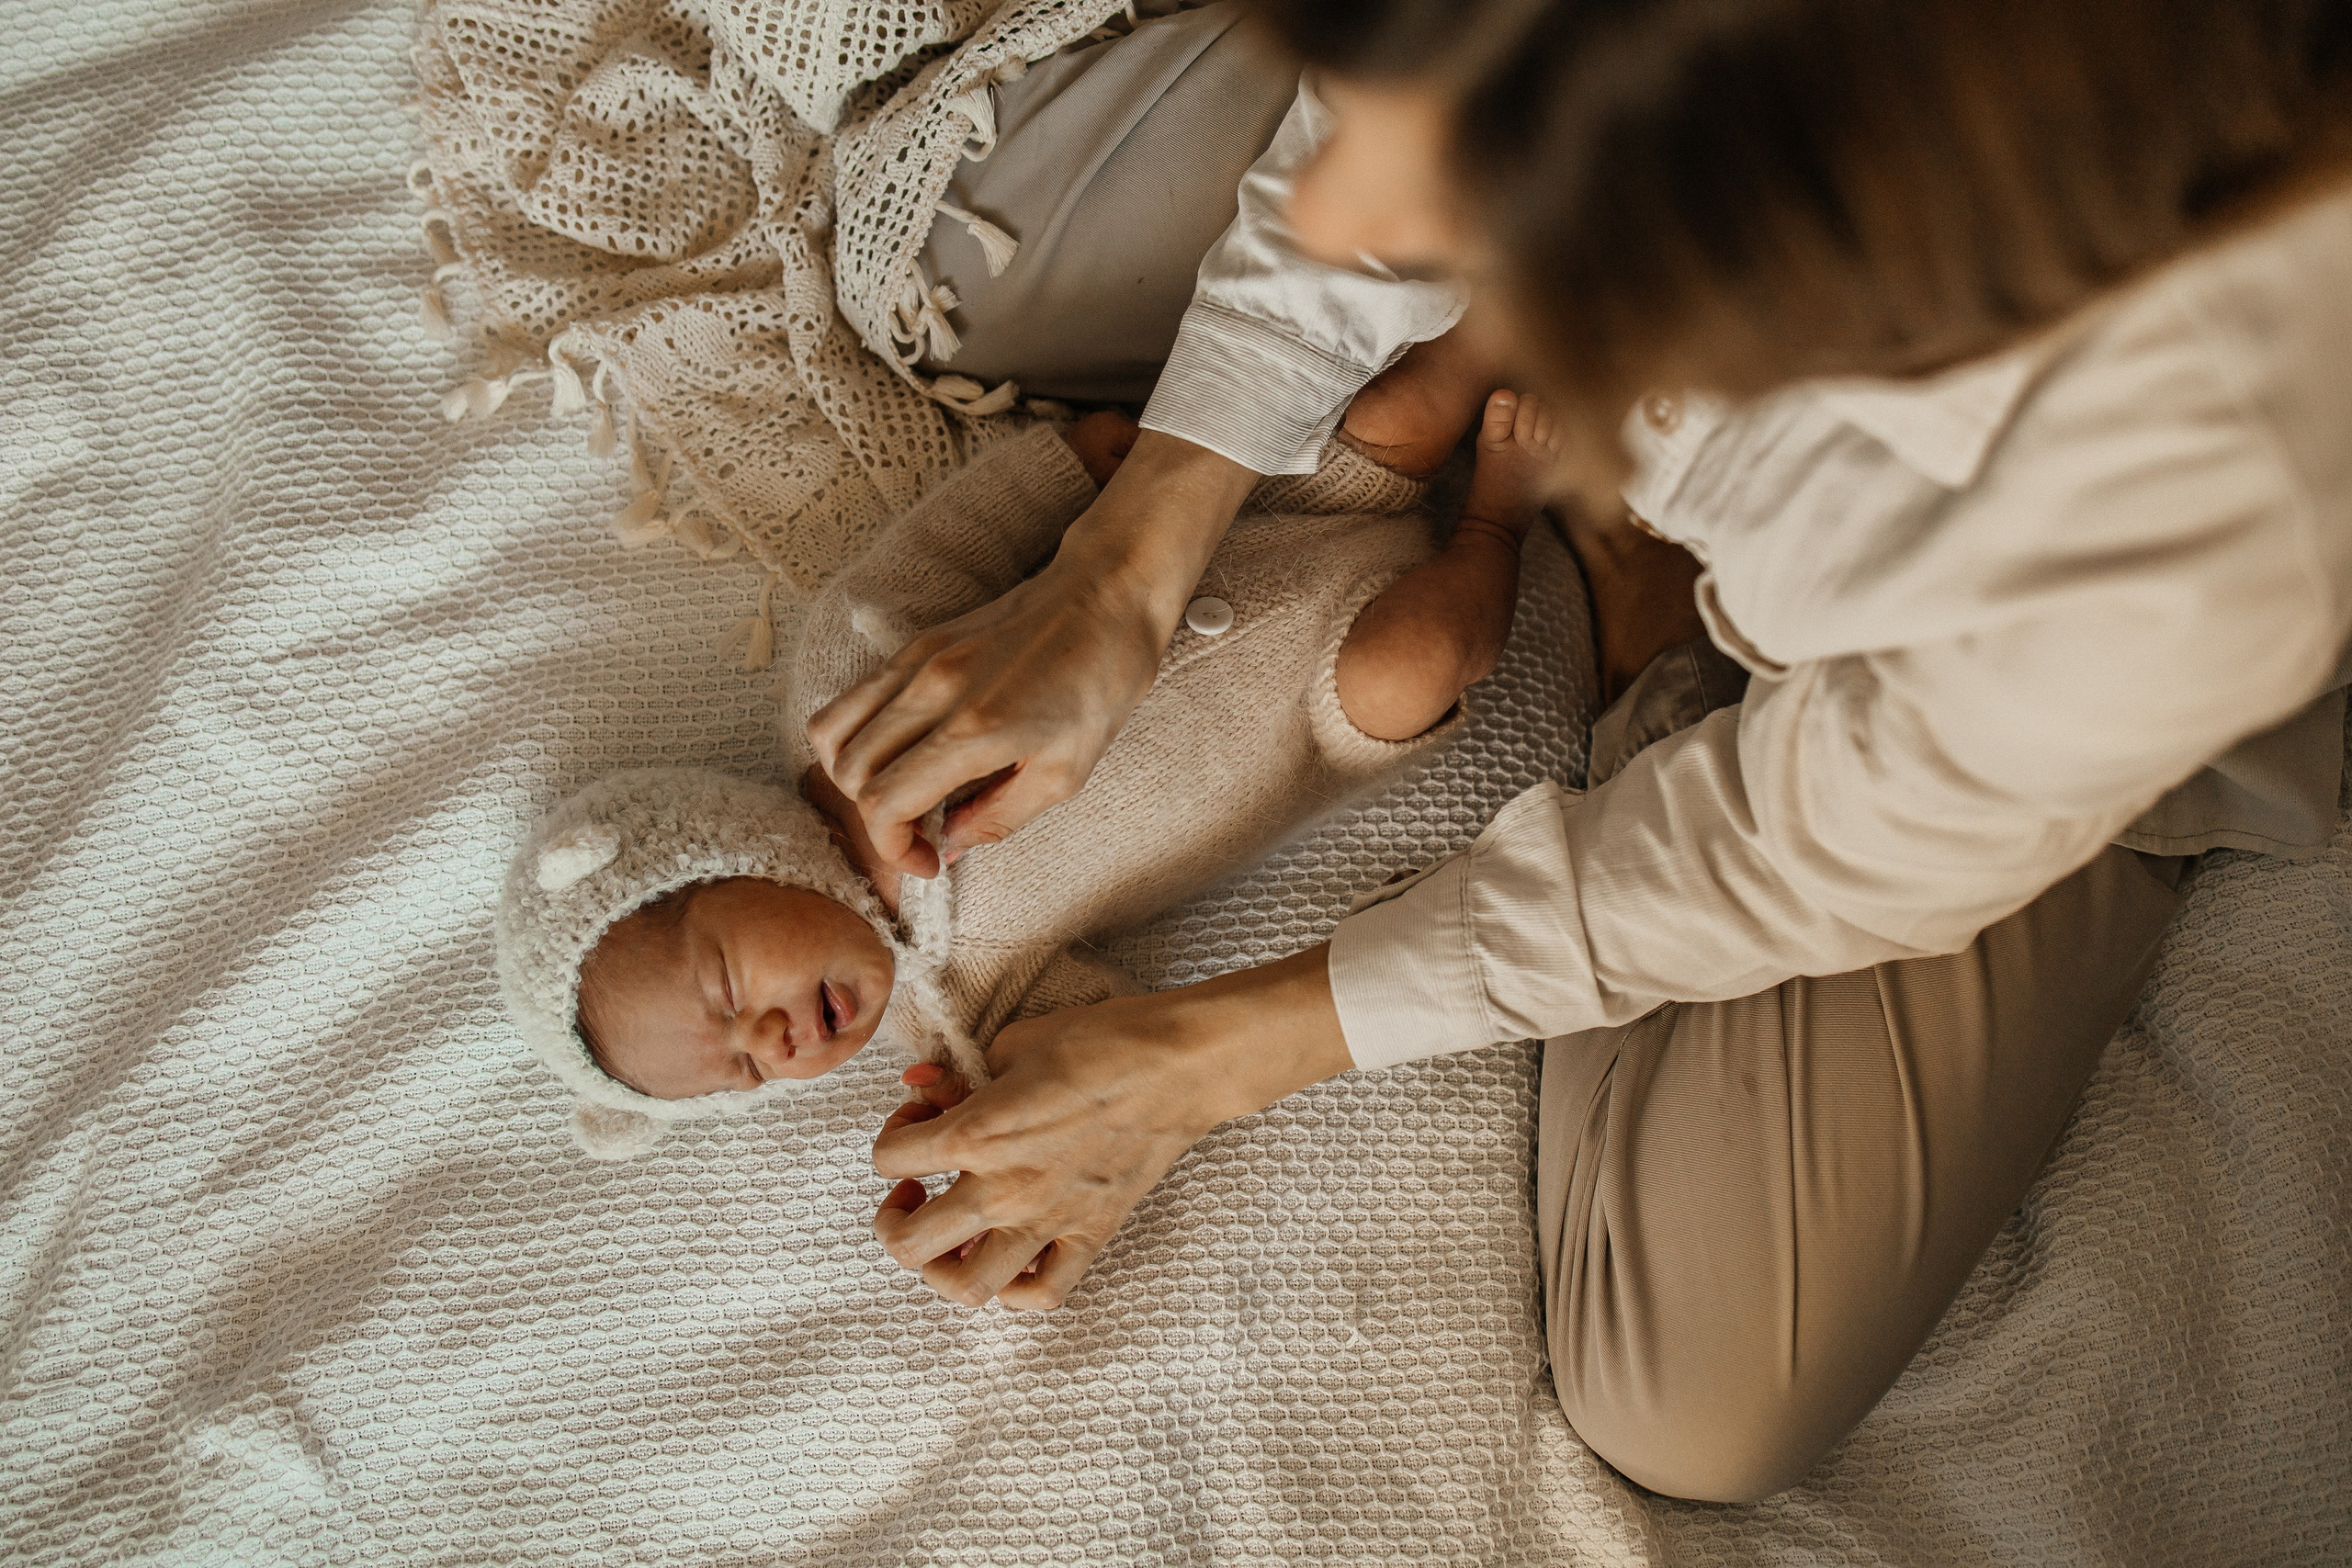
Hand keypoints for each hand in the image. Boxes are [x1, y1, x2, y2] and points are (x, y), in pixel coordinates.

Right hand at [807, 432, 1257, 879]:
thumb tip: (949, 844)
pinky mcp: (916, 643)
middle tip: (921, 831)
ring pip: (831, 729)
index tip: (928, 860)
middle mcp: (931, 691)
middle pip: (848, 771)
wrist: (1107, 594)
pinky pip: (854, 697)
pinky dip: (858, 736)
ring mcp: (917, 660)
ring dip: (853, 776)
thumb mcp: (1066, 773)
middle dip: (873, 818)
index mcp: (973, 729)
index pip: (883, 802)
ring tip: (901, 791)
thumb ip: (999, 816)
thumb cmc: (1101, 682)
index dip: (893, 848)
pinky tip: (903, 752)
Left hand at [868, 947, 1354, 1310]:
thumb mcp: (1014, 1042)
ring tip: (952, 1238)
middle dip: (894, 1220)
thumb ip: (963, 1075)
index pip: (888, 1159)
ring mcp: (1048, 1220)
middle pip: (908, 1245)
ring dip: (943, 1268)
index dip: (894, 1133)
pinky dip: (1016, 1288)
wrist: (1181, 1064)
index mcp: (976, 1133)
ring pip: (967, 1287)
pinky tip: (1011, 1257)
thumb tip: (930, 1089)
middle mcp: (1003, 1188)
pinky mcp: (1090, 1235)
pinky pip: (1043, 1293)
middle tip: (913, 1193)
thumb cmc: (1102, 1040)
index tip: (921, 1116)